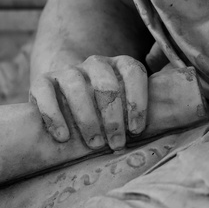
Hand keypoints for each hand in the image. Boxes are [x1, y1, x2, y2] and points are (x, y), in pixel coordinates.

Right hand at [30, 54, 147, 149]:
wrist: (67, 100)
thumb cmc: (107, 112)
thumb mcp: (127, 108)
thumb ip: (140, 111)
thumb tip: (166, 122)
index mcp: (119, 65)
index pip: (133, 72)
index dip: (137, 100)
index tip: (137, 130)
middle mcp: (95, 63)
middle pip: (105, 83)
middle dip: (113, 116)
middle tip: (117, 144)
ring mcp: (68, 71)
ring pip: (75, 85)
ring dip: (87, 118)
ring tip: (95, 144)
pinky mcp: (42, 81)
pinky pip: (44, 92)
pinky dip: (53, 115)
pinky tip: (63, 137)